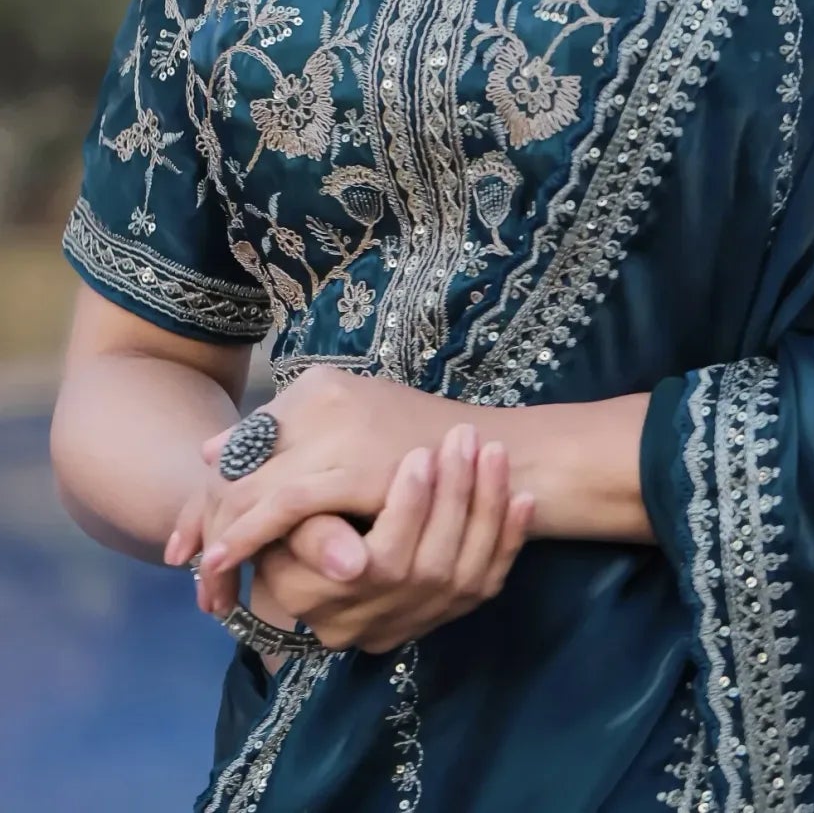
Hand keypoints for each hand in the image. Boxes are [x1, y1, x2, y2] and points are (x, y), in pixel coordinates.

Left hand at [168, 364, 469, 615]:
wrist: (491, 447)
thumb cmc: (422, 438)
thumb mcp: (353, 421)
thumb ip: (290, 432)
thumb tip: (210, 454)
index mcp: (320, 383)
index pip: (244, 437)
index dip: (212, 484)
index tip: (190, 526)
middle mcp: (319, 396)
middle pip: (238, 461)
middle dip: (204, 514)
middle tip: (182, 556)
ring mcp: (334, 429)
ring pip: (251, 484)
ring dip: (220, 530)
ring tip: (201, 568)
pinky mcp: (351, 468)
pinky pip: (283, 506)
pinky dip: (249, 534)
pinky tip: (226, 560)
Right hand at [257, 425, 532, 655]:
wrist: (341, 543)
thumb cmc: (301, 508)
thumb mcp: (282, 511)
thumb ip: (296, 515)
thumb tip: (312, 528)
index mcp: (317, 599)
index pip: (372, 563)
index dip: (404, 510)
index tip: (420, 456)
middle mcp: (367, 623)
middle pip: (422, 564)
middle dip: (447, 496)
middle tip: (462, 438)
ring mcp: (415, 619)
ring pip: (461, 569)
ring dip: (482, 505)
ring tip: (489, 448)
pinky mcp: (456, 611)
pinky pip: (492, 578)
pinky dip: (509, 536)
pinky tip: (521, 497)